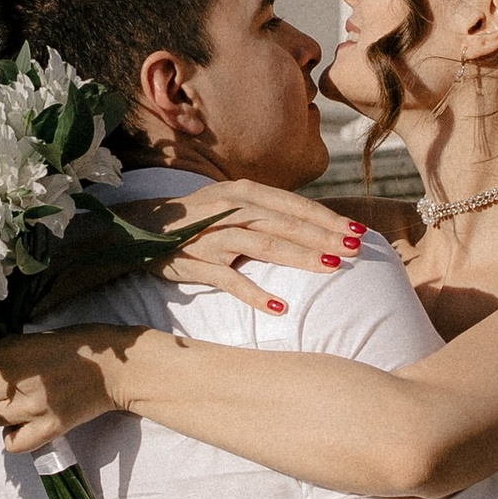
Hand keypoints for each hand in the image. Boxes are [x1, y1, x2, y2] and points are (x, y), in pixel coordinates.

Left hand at [0, 328, 124, 454]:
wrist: (120, 369)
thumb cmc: (84, 344)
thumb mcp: (40, 335)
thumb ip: (9, 349)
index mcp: (15, 352)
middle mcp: (18, 382)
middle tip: (2, 378)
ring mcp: (33, 409)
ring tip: (16, 399)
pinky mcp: (49, 430)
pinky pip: (12, 443)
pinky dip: (12, 435)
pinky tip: (21, 423)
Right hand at [114, 185, 373, 315]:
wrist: (139, 228)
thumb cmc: (196, 219)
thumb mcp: (231, 204)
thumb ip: (266, 212)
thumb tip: (314, 226)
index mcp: (242, 192)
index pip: (293, 205)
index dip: (326, 218)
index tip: (358, 232)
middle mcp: (229, 208)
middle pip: (284, 223)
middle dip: (322, 236)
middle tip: (354, 250)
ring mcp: (211, 235)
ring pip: (262, 244)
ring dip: (298, 256)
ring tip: (329, 268)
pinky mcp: (193, 262)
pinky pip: (228, 279)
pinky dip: (253, 293)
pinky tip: (279, 306)